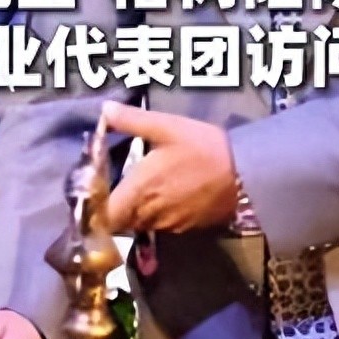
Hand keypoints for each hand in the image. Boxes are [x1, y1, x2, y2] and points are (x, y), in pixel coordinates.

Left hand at [102, 102, 237, 233]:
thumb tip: (103, 109)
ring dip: (134, 210)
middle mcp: (148, 214)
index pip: (103, 215)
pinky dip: (156, 213)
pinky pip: (160, 225)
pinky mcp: (186, 228)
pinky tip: (163, 194)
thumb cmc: (202, 148)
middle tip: (114, 185)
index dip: (94, 208)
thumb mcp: (166, 127)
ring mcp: (168, 224)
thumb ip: (131, 120)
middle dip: (113, 207)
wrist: (245, 175)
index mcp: (137, 191)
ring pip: (139, 223)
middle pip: (118, 221)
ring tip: (139, 188)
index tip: (93, 191)